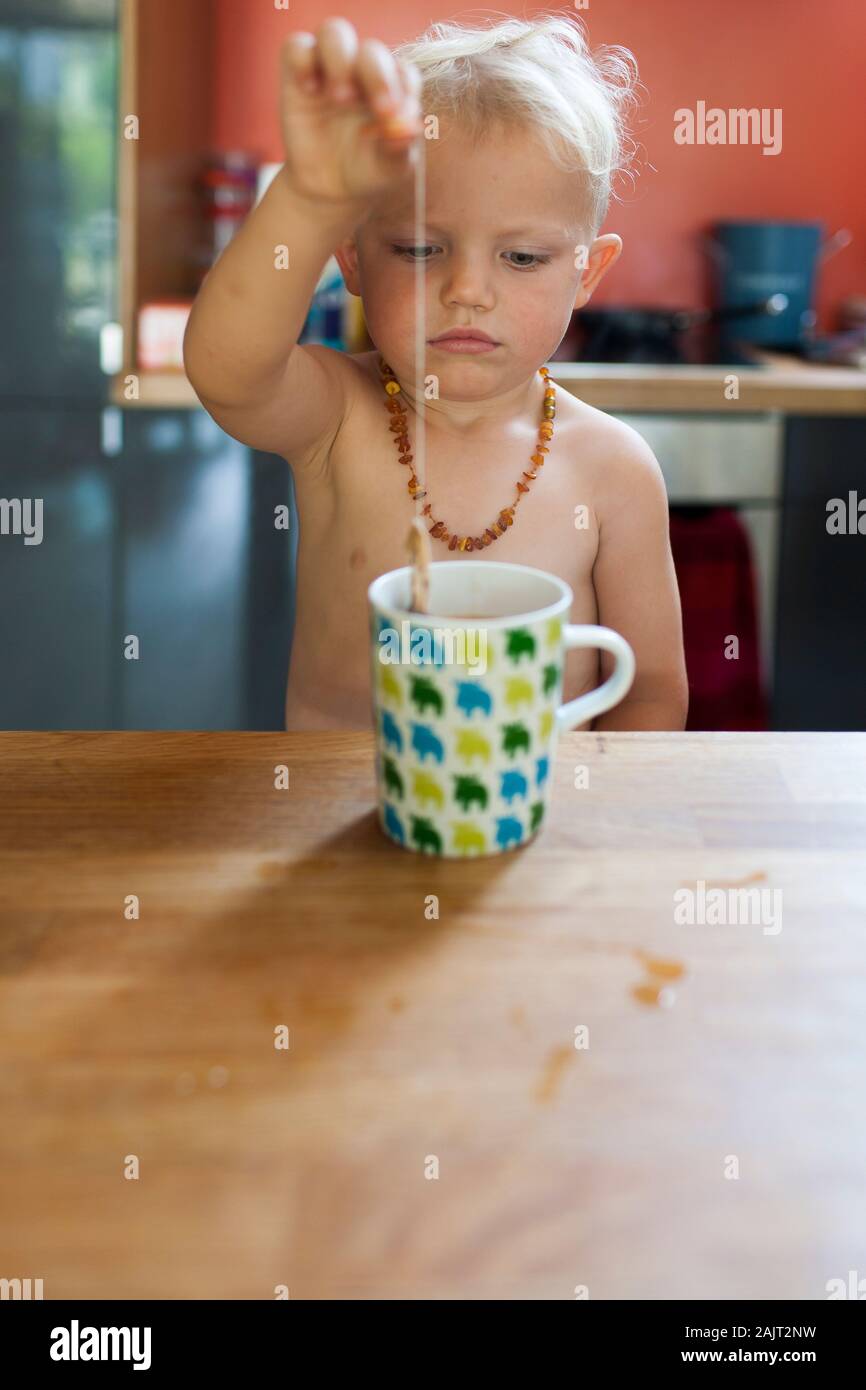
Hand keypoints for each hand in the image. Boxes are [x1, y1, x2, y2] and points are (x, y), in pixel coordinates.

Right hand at [280, 18, 422, 206]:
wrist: (330, 189)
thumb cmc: (367, 170)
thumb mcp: (388, 168)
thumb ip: (399, 148)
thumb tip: (407, 130)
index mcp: (394, 87)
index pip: (403, 72)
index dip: (402, 88)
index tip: (394, 115)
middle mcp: (364, 70)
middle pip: (371, 51)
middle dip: (376, 75)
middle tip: (376, 108)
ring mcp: (330, 68)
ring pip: (334, 33)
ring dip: (340, 59)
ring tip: (341, 98)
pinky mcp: (298, 74)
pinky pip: (297, 47)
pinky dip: (303, 61)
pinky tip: (310, 89)